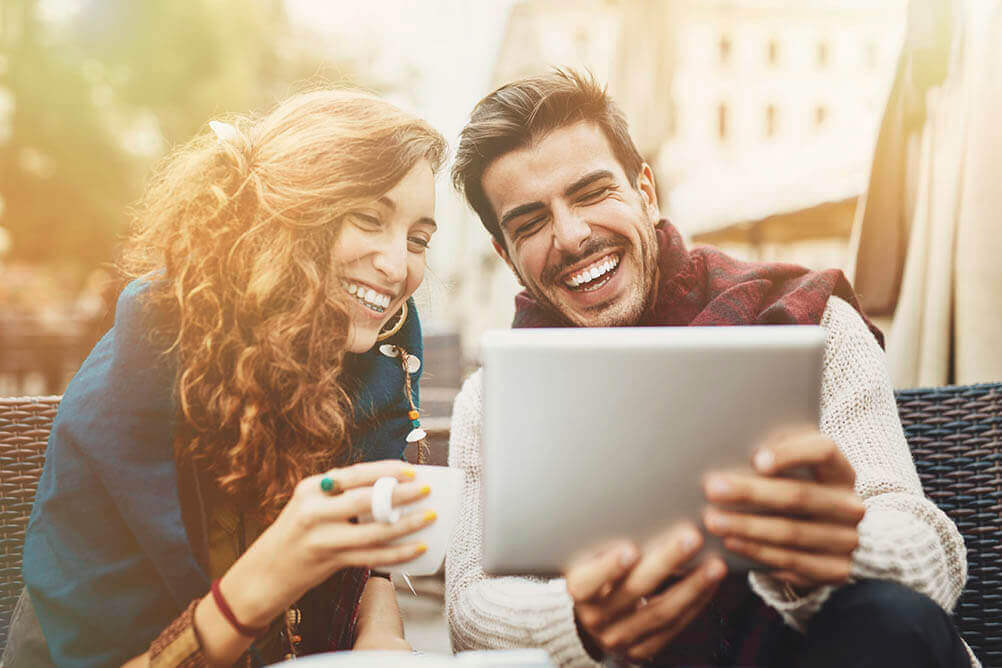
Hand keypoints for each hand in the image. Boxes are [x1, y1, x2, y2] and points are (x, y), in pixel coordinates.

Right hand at [222, 460, 435, 627]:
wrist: (263, 574)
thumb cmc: (296, 535)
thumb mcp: (310, 506)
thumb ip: (340, 496)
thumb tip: (390, 489)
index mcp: (310, 488)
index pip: (353, 474)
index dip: (385, 470)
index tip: (411, 469)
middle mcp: (313, 510)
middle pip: (365, 499)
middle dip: (400, 493)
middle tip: (427, 490)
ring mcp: (321, 538)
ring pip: (372, 530)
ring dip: (405, 524)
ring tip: (429, 517)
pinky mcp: (328, 562)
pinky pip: (371, 557)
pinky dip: (397, 553)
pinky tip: (416, 547)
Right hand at [565, 524, 726, 661]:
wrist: (595, 617)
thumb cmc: (597, 573)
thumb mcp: (591, 558)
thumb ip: (607, 542)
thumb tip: (639, 509)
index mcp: (579, 592)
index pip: (588, 583)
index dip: (608, 567)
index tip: (630, 549)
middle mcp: (596, 618)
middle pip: (634, 591)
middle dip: (666, 562)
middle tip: (691, 538)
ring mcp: (619, 638)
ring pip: (660, 613)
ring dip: (692, 586)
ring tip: (715, 565)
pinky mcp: (642, 650)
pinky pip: (674, 627)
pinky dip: (695, 603)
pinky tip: (710, 584)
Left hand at [703, 429, 864, 588]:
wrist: (824, 536)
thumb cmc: (795, 488)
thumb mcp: (794, 468)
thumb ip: (773, 455)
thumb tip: (729, 444)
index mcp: (841, 470)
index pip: (824, 452)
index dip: (791, 454)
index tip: (756, 460)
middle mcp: (850, 505)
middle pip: (799, 496)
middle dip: (751, 492)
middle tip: (712, 489)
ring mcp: (846, 540)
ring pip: (791, 533)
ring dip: (746, 527)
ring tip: (713, 520)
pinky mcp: (835, 570)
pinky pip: (791, 561)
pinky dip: (758, 552)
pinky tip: (731, 543)